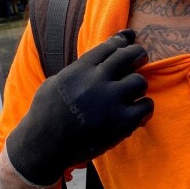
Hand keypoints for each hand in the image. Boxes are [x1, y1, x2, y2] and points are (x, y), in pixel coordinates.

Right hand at [6, 29, 153, 185]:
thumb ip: (80, 68)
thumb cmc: (46, 113)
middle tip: (140, 59)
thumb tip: (104, 51)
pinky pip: (146, 106)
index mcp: (79, 69)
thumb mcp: (56, 81)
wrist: (43, 147)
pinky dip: (144, 108)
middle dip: (138, 55)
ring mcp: (110, 102)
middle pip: (130, 56)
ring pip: (140, 81)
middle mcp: (96, 81)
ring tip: (132, 93)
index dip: (121, 42)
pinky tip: (136, 112)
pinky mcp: (121, 123)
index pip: (110, 46)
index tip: (126, 42)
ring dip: (138, 86)